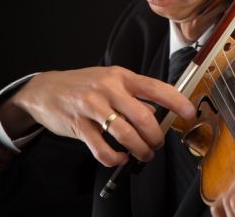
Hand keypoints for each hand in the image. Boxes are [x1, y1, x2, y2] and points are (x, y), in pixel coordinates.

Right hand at [0, 66, 195, 166]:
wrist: (44, 90)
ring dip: (140, 150)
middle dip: (156, 137)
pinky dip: (116, 158)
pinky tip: (119, 157)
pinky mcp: (79, 125)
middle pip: (144, 117)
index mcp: (120, 76)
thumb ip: (132, 94)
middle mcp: (108, 89)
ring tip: (142, 154)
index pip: (155, 87)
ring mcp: (92, 106)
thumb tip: (157, 113)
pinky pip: (103, 149)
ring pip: (126, 135)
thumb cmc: (81, 85)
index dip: (176, 101)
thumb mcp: (109, 80)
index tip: (190, 112)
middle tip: (157, 144)